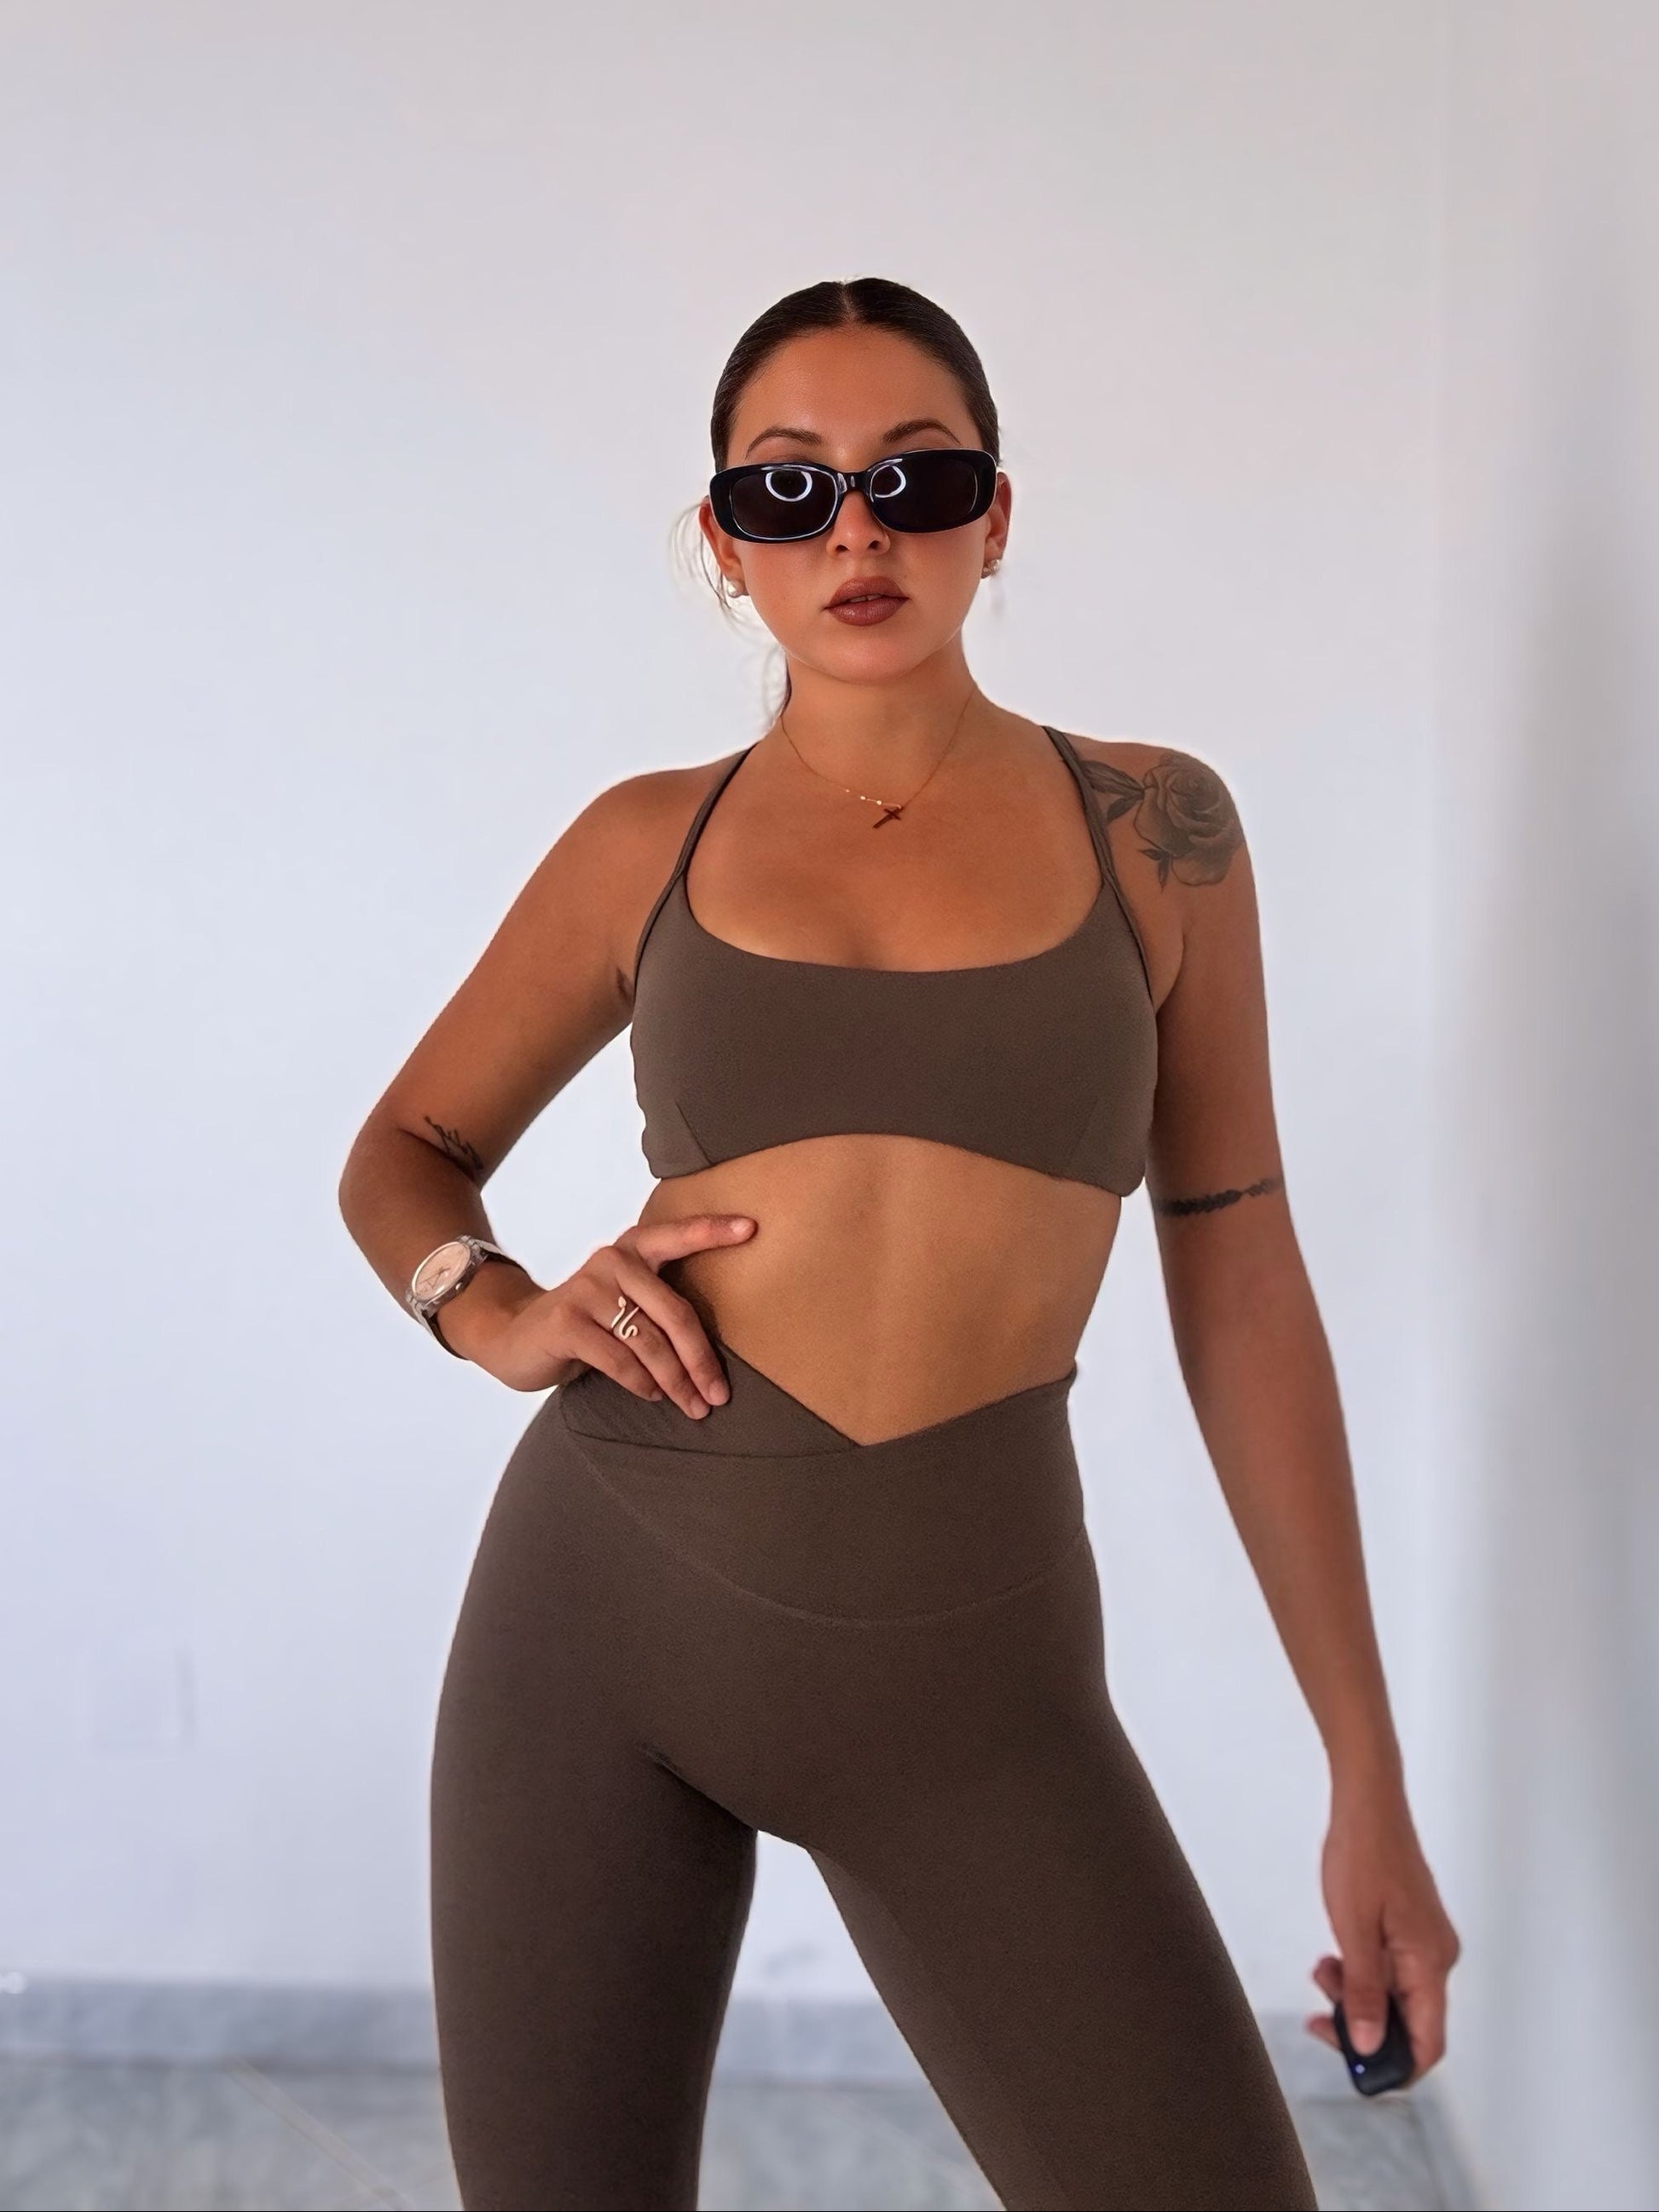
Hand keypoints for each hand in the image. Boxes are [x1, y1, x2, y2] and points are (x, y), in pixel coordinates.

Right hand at [468, 1213, 756, 1411]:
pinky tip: (651, 1396)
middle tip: (719, 1395)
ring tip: (693, 1406)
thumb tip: (713, 1355)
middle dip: (702, 1360)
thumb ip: (657, 1307)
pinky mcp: (567, 1322)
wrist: (513, 1336)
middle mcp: (612, 1261)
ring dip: (676, 1382)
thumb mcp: (621, 1302)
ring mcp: (587, 1290)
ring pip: (650, 1343)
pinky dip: (641, 1384)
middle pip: (675, 1313)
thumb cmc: (585, 1323)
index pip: (677, 1236)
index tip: (752, 1229)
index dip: (713, 1231)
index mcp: (632, 1250)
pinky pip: (620, 1360)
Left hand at [1307, 1781, 1460, 2081]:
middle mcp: (1435, 1958)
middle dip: (1363, 2025)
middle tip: (1319, 2014)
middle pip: (1408, 2021)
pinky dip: (1361, 1972)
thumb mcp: (1354, 1930)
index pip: (1427, 2042)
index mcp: (1430, 1963)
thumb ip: (1363, 1991)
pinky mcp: (1409, 1928)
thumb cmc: (1362, 1855)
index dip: (1394, 2067)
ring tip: (1322, 1971)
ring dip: (1355, 1995)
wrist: (1367, 1802)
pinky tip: (1334, 1958)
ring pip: (1394, 1994)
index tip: (1353, 2067)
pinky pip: (1389, 1969)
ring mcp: (1423, 1942)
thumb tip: (1368, 2045)